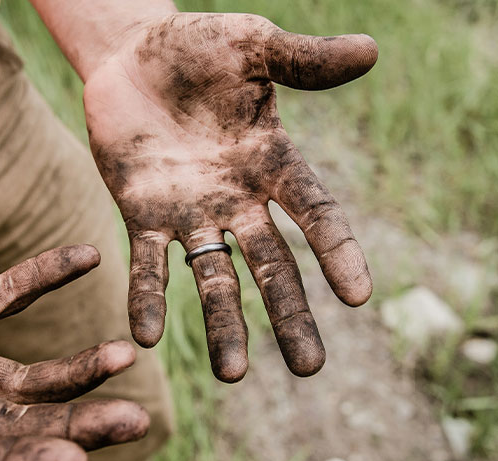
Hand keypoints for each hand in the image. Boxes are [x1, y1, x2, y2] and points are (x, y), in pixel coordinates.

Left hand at [84, 13, 376, 380]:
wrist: (130, 56)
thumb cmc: (196, 48)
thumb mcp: (251, 46)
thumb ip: (302, 60)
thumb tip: (370, 50)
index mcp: (270, 161)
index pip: (314, 211)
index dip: (337, 250)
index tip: (359, 296)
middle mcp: (236, 198)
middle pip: (270, 264)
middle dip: (288, 314)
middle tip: (309, 368)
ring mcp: (189, 212)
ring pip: (212, 276)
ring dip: (222, 323)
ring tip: (230, 375)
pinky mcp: (141, 214)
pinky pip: (146, 263)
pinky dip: (147, 297)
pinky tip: (146, 336)